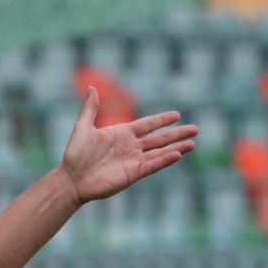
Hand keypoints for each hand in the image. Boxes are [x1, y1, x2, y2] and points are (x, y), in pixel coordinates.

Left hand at [60, 87, 198, 203]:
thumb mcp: (83, 128)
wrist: (71, 179)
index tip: (177, 115)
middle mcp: (131, 147)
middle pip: (159, 138)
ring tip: (193, 143)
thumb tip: (92, 87)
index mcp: (122, 134)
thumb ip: (90, 109)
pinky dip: (165, 160)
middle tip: (196, 129)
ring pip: (160, 152)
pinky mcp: (133, 174)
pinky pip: (152, 165)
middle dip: (177, 133)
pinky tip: (178, 154)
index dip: (162, 120)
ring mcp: (133, 160)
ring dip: (177, 147)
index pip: (148, 125)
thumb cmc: (75, 155)